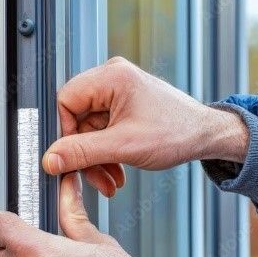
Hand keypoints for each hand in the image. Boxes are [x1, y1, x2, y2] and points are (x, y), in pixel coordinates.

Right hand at [44, 56, 247, 196]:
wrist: (207, 137)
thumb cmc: (178, 132)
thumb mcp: (124, 146)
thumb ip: (82, 153)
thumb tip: (51, 159)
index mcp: (111, 77)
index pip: (65, 101)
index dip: (64, 133)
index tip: (71, 157)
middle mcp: (113, 79)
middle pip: (76, 118)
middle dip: (84, 152)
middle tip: (93, 176)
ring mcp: (119, 92)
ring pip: (88, 129)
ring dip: (96, 158)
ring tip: (109, 180)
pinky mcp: (124, 105)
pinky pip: (102, 131)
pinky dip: (106, 153)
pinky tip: (116, 171)